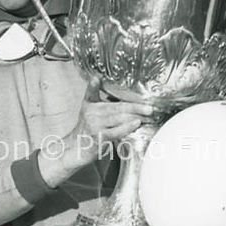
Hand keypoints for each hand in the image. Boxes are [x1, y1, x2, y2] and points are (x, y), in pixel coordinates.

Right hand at [38, 78, 153, 186]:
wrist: (76, 148)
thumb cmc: (87, 128)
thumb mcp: (88, 108)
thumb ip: (94, 93)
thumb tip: (99, 77)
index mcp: (89, 104)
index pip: (95, 93)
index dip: (96, 85)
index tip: (100, 78)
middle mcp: (91, 113)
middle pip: (117, 107)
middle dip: (135, 106)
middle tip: (149, 106)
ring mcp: (94, 125)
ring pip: (119, 118)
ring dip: (136, 116)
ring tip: (148, 114)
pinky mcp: (99, 137)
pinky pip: (117, 131)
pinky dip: (128, 126)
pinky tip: (137, 123)